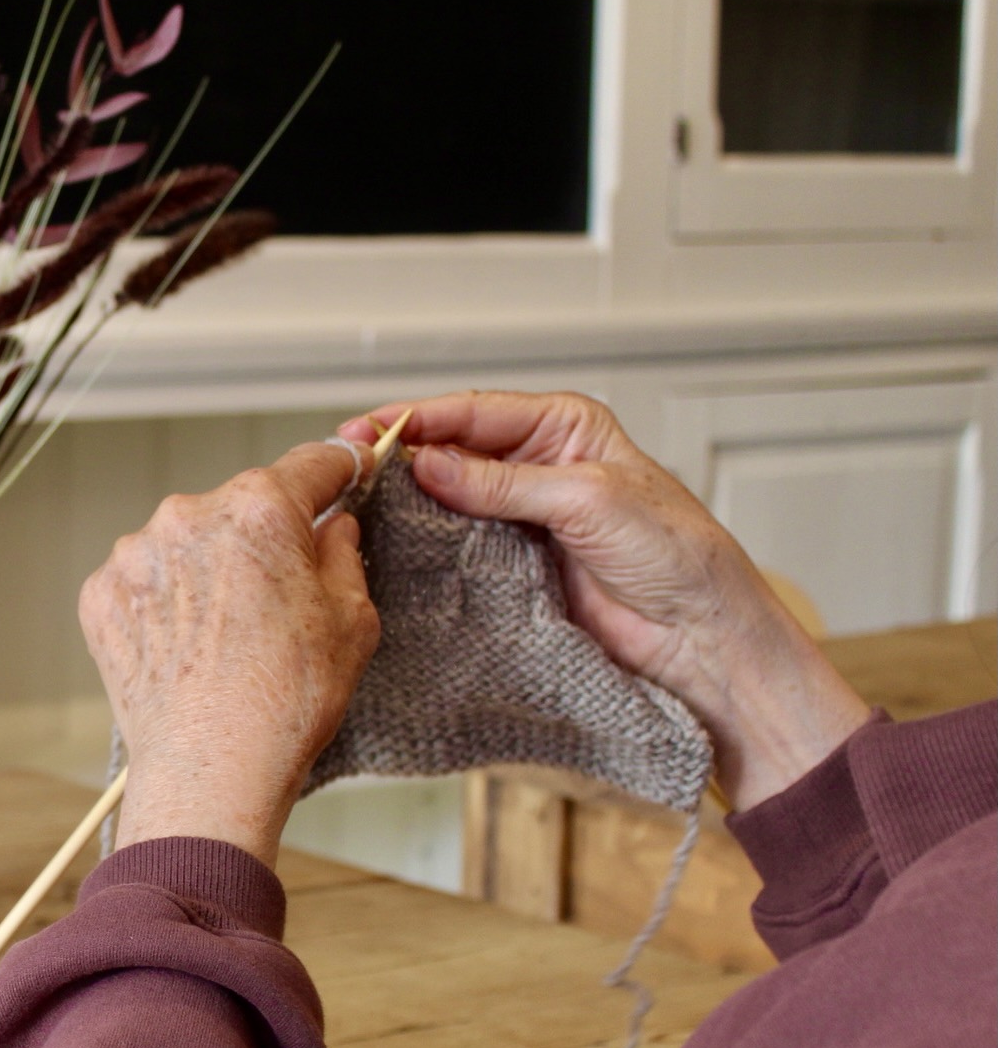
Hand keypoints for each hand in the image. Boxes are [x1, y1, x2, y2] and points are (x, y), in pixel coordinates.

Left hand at [80, 441, 380, 864]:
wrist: (211, 771)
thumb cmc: (282, 703)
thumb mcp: (352, 621)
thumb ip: (344, 554)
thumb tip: (334, 527)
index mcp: (259, 509)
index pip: (310, 464)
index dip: (336, 470)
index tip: (344, 472)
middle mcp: (187, 516)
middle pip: (239, 507)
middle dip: (262, 539)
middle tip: (278, 597)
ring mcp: (135, 555)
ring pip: (186, 543)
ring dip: (206, 569)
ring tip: (226, 635)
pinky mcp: (101, 595)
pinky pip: (144, 581)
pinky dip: (164, 602)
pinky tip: (187, 645)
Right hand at [337, 391, 869, 810]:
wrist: (698, 636)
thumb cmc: (675, 555)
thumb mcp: (586, 500)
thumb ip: (501, 482)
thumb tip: (427, 464)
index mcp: (566, 427)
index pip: (475, 411)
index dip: (418, 419)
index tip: (367, 430)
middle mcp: (539, 464)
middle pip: (453, 448)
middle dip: (402, 454)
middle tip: (350, 464)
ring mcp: (522, 515)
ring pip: (447, 496)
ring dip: (406, 498)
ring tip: (359, 500)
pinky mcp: (511, 562)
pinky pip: (455, 544)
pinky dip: (423, 541)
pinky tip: (392, 540)